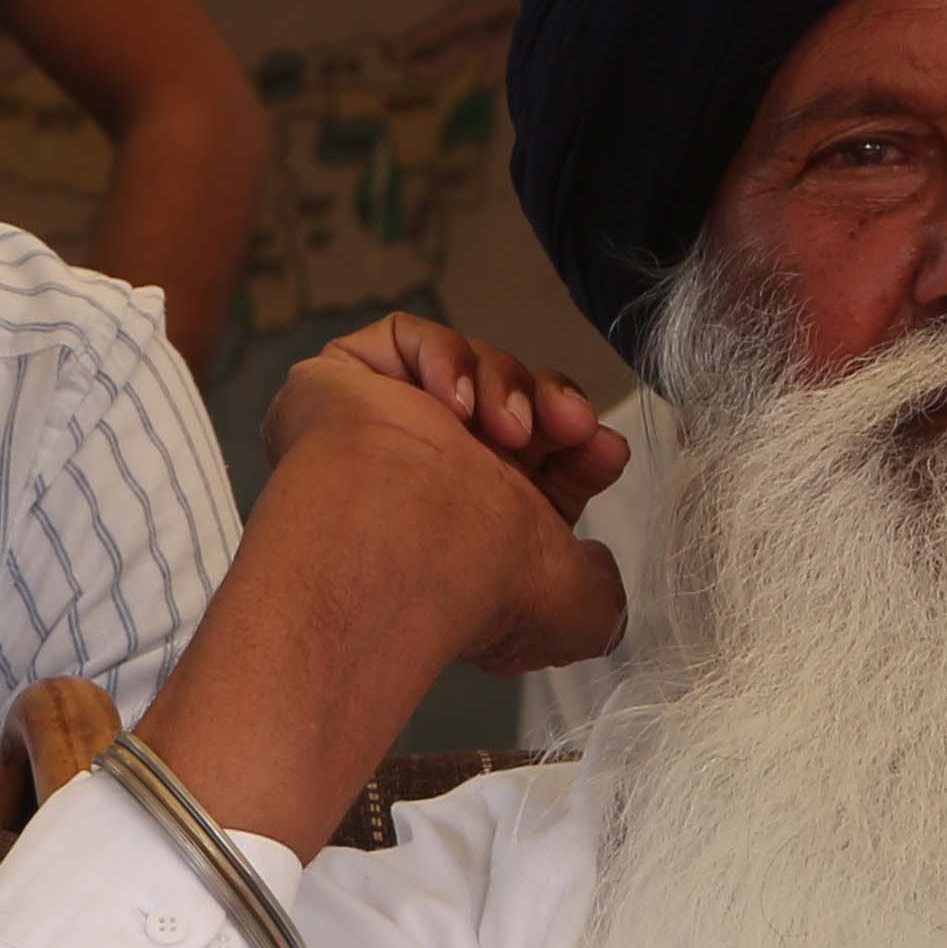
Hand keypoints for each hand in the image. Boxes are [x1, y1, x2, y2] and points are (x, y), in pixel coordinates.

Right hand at [258, 314, 632, 675]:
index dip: (583, 448)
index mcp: (479, 531)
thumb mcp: (582, 608)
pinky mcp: (340, 386)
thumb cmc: (487, 586)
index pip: (542, 466)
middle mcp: (427, 482)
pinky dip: (443, 359)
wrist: (409, 546)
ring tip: (507, 427)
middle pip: (512, 407)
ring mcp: (380, 431)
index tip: (607, 450)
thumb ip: (602, 590)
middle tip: (570, 423)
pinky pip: (402, 339)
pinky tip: (451, 404)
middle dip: (553, 406)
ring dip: (503, 385)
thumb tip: (595, 569)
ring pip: (468, 368)